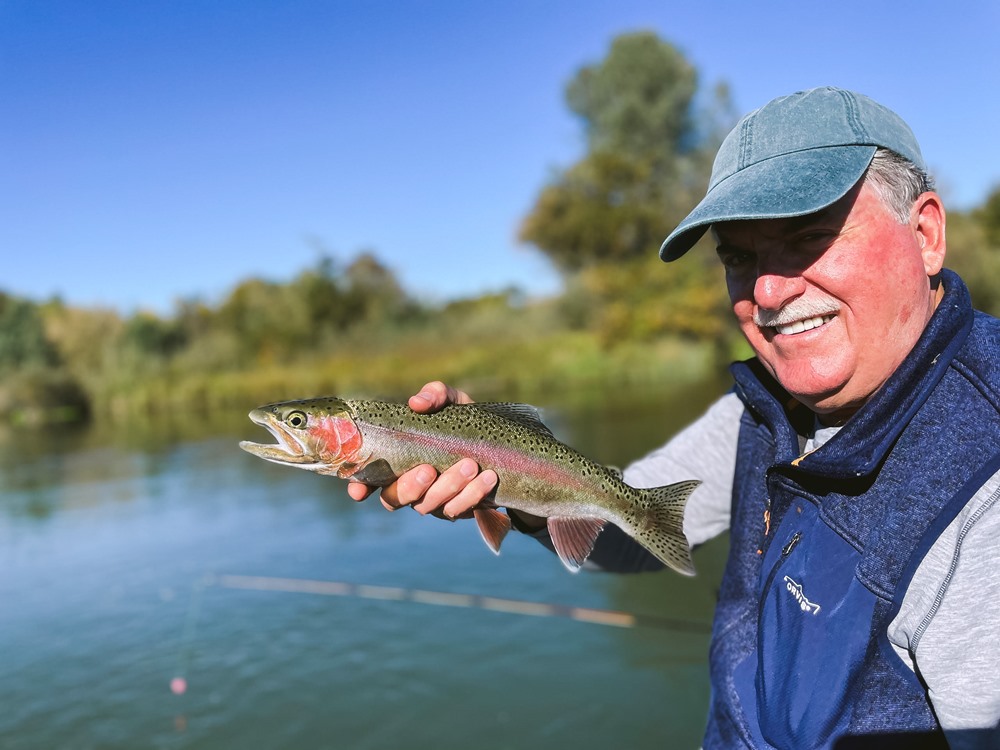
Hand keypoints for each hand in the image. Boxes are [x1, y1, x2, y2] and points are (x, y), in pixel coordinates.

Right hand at [345, 381, 498, 518]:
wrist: (499, 439)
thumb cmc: (462, 418)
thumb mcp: (451, 401)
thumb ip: (434, 395)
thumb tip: (416, 403)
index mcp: (397, 461)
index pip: (368, 479)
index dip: (360, 488)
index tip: (359, 492)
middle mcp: (410, 485)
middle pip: (394, 499)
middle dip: (410, 487)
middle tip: (428, 470)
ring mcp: (433, 501)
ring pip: (429, 506)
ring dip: (449, 487)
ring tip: (469, 465)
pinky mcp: (459, 508)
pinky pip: (460, 509)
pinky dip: (473, 494)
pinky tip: (487, 478)